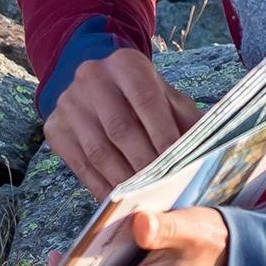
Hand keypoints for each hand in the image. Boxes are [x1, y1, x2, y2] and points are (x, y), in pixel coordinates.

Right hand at [45, 46, 201, 197]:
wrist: (96, 85)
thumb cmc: (142, 98)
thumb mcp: (167, 99)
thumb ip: (187, 121)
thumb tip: (210, 152)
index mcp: (126, 63)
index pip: (145, 99)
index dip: (163, 133)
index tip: (178, 165)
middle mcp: (92, 77)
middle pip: (120, 128)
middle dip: (144, 164)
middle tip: (163, 191)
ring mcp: (69, 103)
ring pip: (98, 150)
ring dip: (123, 181)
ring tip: (143, 202)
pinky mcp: (54, 128)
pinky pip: (80, 165)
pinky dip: (100, 187)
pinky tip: (119, 202)